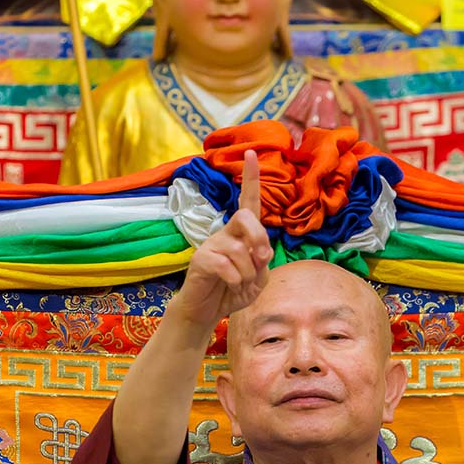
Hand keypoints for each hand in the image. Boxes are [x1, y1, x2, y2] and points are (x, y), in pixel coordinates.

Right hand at [171, 149, 272, 330]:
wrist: (207, 311)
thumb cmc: (233, 291)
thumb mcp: (258, 279)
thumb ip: (262, 263)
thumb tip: (259, 251)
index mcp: (240, 233)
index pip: (248, 201)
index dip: (251, 178)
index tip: (252, 152)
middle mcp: (225, 233)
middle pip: (245, 217)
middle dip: (259, 237)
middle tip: (262, 258)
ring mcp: (211, 245)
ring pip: (239, 250)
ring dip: (248, 273)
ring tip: (241, 284)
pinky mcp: (201, 260)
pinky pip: (227, 267)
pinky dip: (236, 281)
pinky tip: (230, 287)